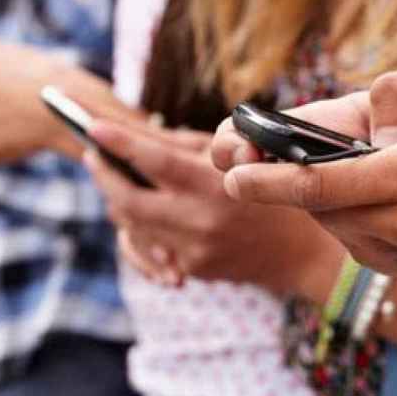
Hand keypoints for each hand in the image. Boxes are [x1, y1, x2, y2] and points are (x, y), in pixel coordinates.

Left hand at [85, 120, 346, 298]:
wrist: (304, 251)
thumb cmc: (274, 187)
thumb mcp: (240, 156)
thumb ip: (191, 146)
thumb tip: (140, 135)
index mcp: (214, 185)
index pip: (154, 160)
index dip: (119, 142)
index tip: (92, 126)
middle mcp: (200, 221)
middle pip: (127, 200)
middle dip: (103, 175)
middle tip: (92, 154)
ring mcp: (194, 250)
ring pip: (131, 225)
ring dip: (117, 199)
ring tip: (114, 178)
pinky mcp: (192, 269)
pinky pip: (148, 247)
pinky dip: (138, 226)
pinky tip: (137, 211)